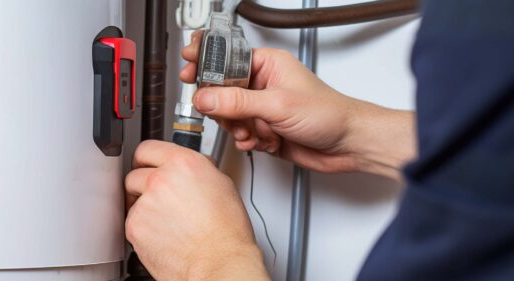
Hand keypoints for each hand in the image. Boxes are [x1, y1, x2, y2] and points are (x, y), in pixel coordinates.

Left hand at [125, 140, 269, 280]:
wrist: (219, 263)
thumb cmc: (225, 232)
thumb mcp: (221, 185)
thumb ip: (197, 170)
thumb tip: (189, 168)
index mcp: (183, 164)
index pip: (148, 148)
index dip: (146, 159)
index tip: (145, 164)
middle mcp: (161, 179)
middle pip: (134, 174)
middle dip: (143, 185)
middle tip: (157, 198)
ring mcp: (145, 203)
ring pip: (131, 199)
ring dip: (142, 207)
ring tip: (165, 221)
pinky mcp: (135, 226)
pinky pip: (131, 221)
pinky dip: (141, 228)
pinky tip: (162, 234)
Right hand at [181, 31, 414, 179]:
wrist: (349, 146)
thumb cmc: (330, 114)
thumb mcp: (278, 104)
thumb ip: (237, 101)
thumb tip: (206, 98)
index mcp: (268, 64)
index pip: (226, 59)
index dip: (206, 64)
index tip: (189, 69)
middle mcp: (263, 84)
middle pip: (221, 92)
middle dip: (226, 109)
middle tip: (233, 115)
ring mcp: (262, 108)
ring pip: (229, 117)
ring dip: (240, 128)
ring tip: (257, 131)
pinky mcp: (263, 130)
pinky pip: (240, 134)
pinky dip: (248, 141)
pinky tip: (263, 141)